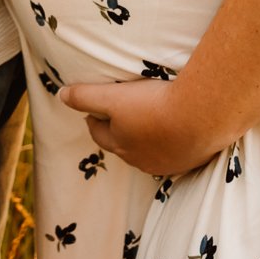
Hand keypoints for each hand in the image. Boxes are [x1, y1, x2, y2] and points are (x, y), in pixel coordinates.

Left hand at [61, 77, 209, 177]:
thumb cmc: (152, 105)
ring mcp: (166, 162)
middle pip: (122, 145)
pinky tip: (176, 131)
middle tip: (118, 115)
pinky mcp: (189, 160)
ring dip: (145, 138)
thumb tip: (61, 95)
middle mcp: (140, 159)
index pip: (99, 133)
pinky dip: (170, 142)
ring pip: (148, 151)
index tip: (93, 110)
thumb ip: (85, 96)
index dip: (94, 119)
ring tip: (148, 121)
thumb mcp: (112, 96)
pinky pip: (174, 152)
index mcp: (120, 144)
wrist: (199, 117)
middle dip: (117, 131)